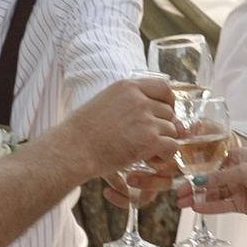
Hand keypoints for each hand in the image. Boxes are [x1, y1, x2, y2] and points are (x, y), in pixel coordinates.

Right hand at [65, 76, 188, 186]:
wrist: (74, 149)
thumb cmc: (83, 131)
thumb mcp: (104, 102)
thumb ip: (127, 101)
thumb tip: (148, 109)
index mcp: (127, 86)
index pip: (164, 87)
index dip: (168, 102)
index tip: (163, 115)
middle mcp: (138, 99)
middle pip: (169, 112)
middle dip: (163, 127)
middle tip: (150, 140)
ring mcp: (145, 118)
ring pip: (172, 130)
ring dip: (163, 142)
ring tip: (147, 152)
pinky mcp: (149, 139)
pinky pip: (172, 146)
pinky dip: (166, 155)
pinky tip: (151, 160)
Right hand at [185, 140, 246, 218]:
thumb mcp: (242, 171)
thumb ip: (219, 178)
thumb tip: (198, 180)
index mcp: (238, 158)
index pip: (213, 164)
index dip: (198, 171)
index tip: (184, 176)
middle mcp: (236, 173)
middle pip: (210, 181)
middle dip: (194, 187)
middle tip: (178, 193)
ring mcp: (237, 189)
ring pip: (213, 194)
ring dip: (198, 198)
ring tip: (182, 203)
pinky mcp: (240, 204)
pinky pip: (220, 205)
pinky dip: (209, 207)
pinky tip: (196, 207)